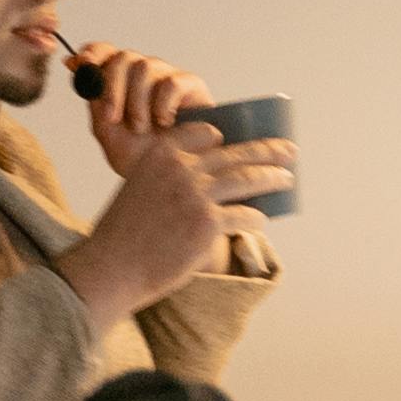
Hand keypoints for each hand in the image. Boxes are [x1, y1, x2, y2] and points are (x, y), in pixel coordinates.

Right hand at [62, 56, 294, 323]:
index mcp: (161, 153)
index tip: (239, 141)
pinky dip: (256, 217)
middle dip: (267, 150)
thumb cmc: (124, 234)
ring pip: (246, 179)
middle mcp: (180, 167)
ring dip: (272, 177)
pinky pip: (243, 215)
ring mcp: (196, 194)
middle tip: (289, 150)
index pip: (203, 132)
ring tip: (287, 178)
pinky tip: (262, 218)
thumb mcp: (139, 189)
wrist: (111, 268)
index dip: (223, 137)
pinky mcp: (207, 223)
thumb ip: (169, 177)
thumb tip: (211, 179)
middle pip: (234, 153)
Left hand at [75, 45, 209, 178]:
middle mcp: (144, 73)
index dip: (94, 53)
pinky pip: (170, 83)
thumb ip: (93, 96)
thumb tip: (75, 64)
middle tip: (114, 118)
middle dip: (113, 89)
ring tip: (142, 127)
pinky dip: (162, 106)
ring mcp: (167, 77)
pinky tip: (165, 122)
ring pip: (145, 68)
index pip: (106, 52)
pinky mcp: (191, 85)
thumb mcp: (105, 128)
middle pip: (124, 57)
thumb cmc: (139, 154)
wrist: (168, 176)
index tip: (82, 63)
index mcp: (121, 80)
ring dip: (138, 103)